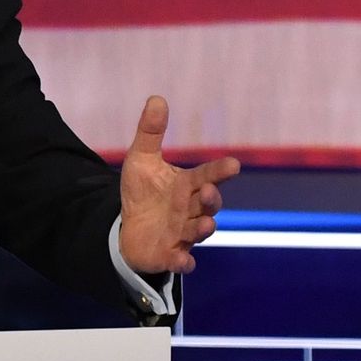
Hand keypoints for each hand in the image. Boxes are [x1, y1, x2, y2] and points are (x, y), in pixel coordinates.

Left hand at [117, 96, 241, 273]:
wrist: (128, 228)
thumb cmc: (143, 193)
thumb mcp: (141, 160)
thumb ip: (150, 132)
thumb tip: (156, 98)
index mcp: (187, 186)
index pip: (207, 175)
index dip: (219, 171)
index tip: (232, 164)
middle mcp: (191, 209)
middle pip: (209, 205)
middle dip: (212, 199)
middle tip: (207, 191)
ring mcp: (182, 233)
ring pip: (199, 231)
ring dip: (203, 228)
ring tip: (206, 224)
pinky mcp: (170, 255)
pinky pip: (181, 261)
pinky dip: (184, 262)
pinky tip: (183, 262)